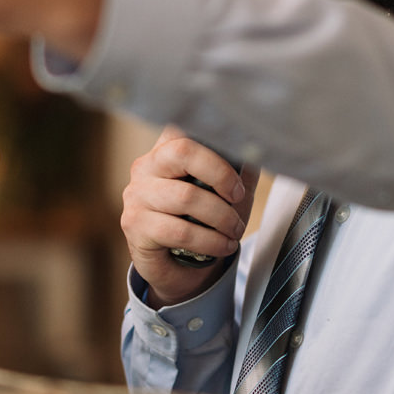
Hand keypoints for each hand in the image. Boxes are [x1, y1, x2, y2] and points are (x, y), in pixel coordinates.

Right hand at [122, 125, 258, 306]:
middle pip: (183, 152)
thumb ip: (241, 168)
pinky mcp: (135, 226)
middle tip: (238, 197)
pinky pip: (180, 231)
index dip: (215, 139)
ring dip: (221, 217)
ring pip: (185, 196)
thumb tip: (258, 150)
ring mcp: (137, 196)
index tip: (238, 163)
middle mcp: (146, 167)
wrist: (177, 267)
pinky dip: (210, 240)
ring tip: (235, 230)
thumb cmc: (202, 222)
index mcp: (166, 150)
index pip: (183, 126)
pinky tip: (223, 245)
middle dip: (221, 175)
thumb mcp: (227, 192)